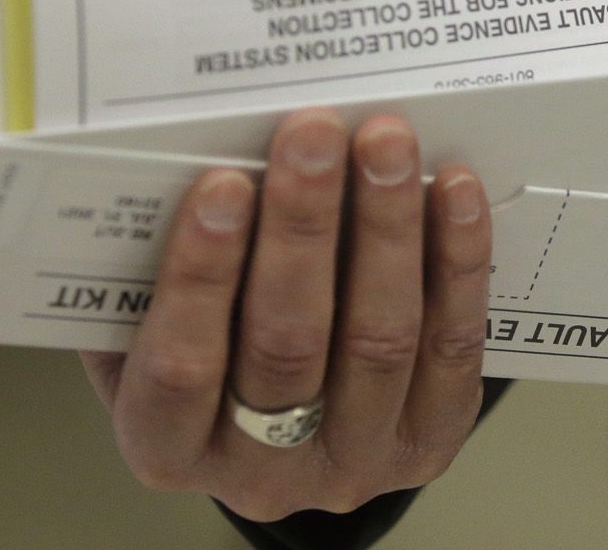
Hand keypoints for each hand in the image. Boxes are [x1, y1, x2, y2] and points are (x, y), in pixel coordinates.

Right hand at [79, 108, 491, 521]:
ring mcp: (355, 463)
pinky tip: (454, 193)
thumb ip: (158, 270)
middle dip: (302, 226)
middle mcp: (260, 473)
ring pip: (377, 339)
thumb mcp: (151, 328)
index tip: (223, 183)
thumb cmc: (213, 351)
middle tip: (314, 133)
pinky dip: (456, 262)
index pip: (180, 367)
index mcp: (167, 446)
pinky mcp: (431, 441)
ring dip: (385, 227)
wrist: (301, 435)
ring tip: (385, 145)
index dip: (202, 274)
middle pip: (288, 343)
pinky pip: (450, 346)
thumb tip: (188, 164)